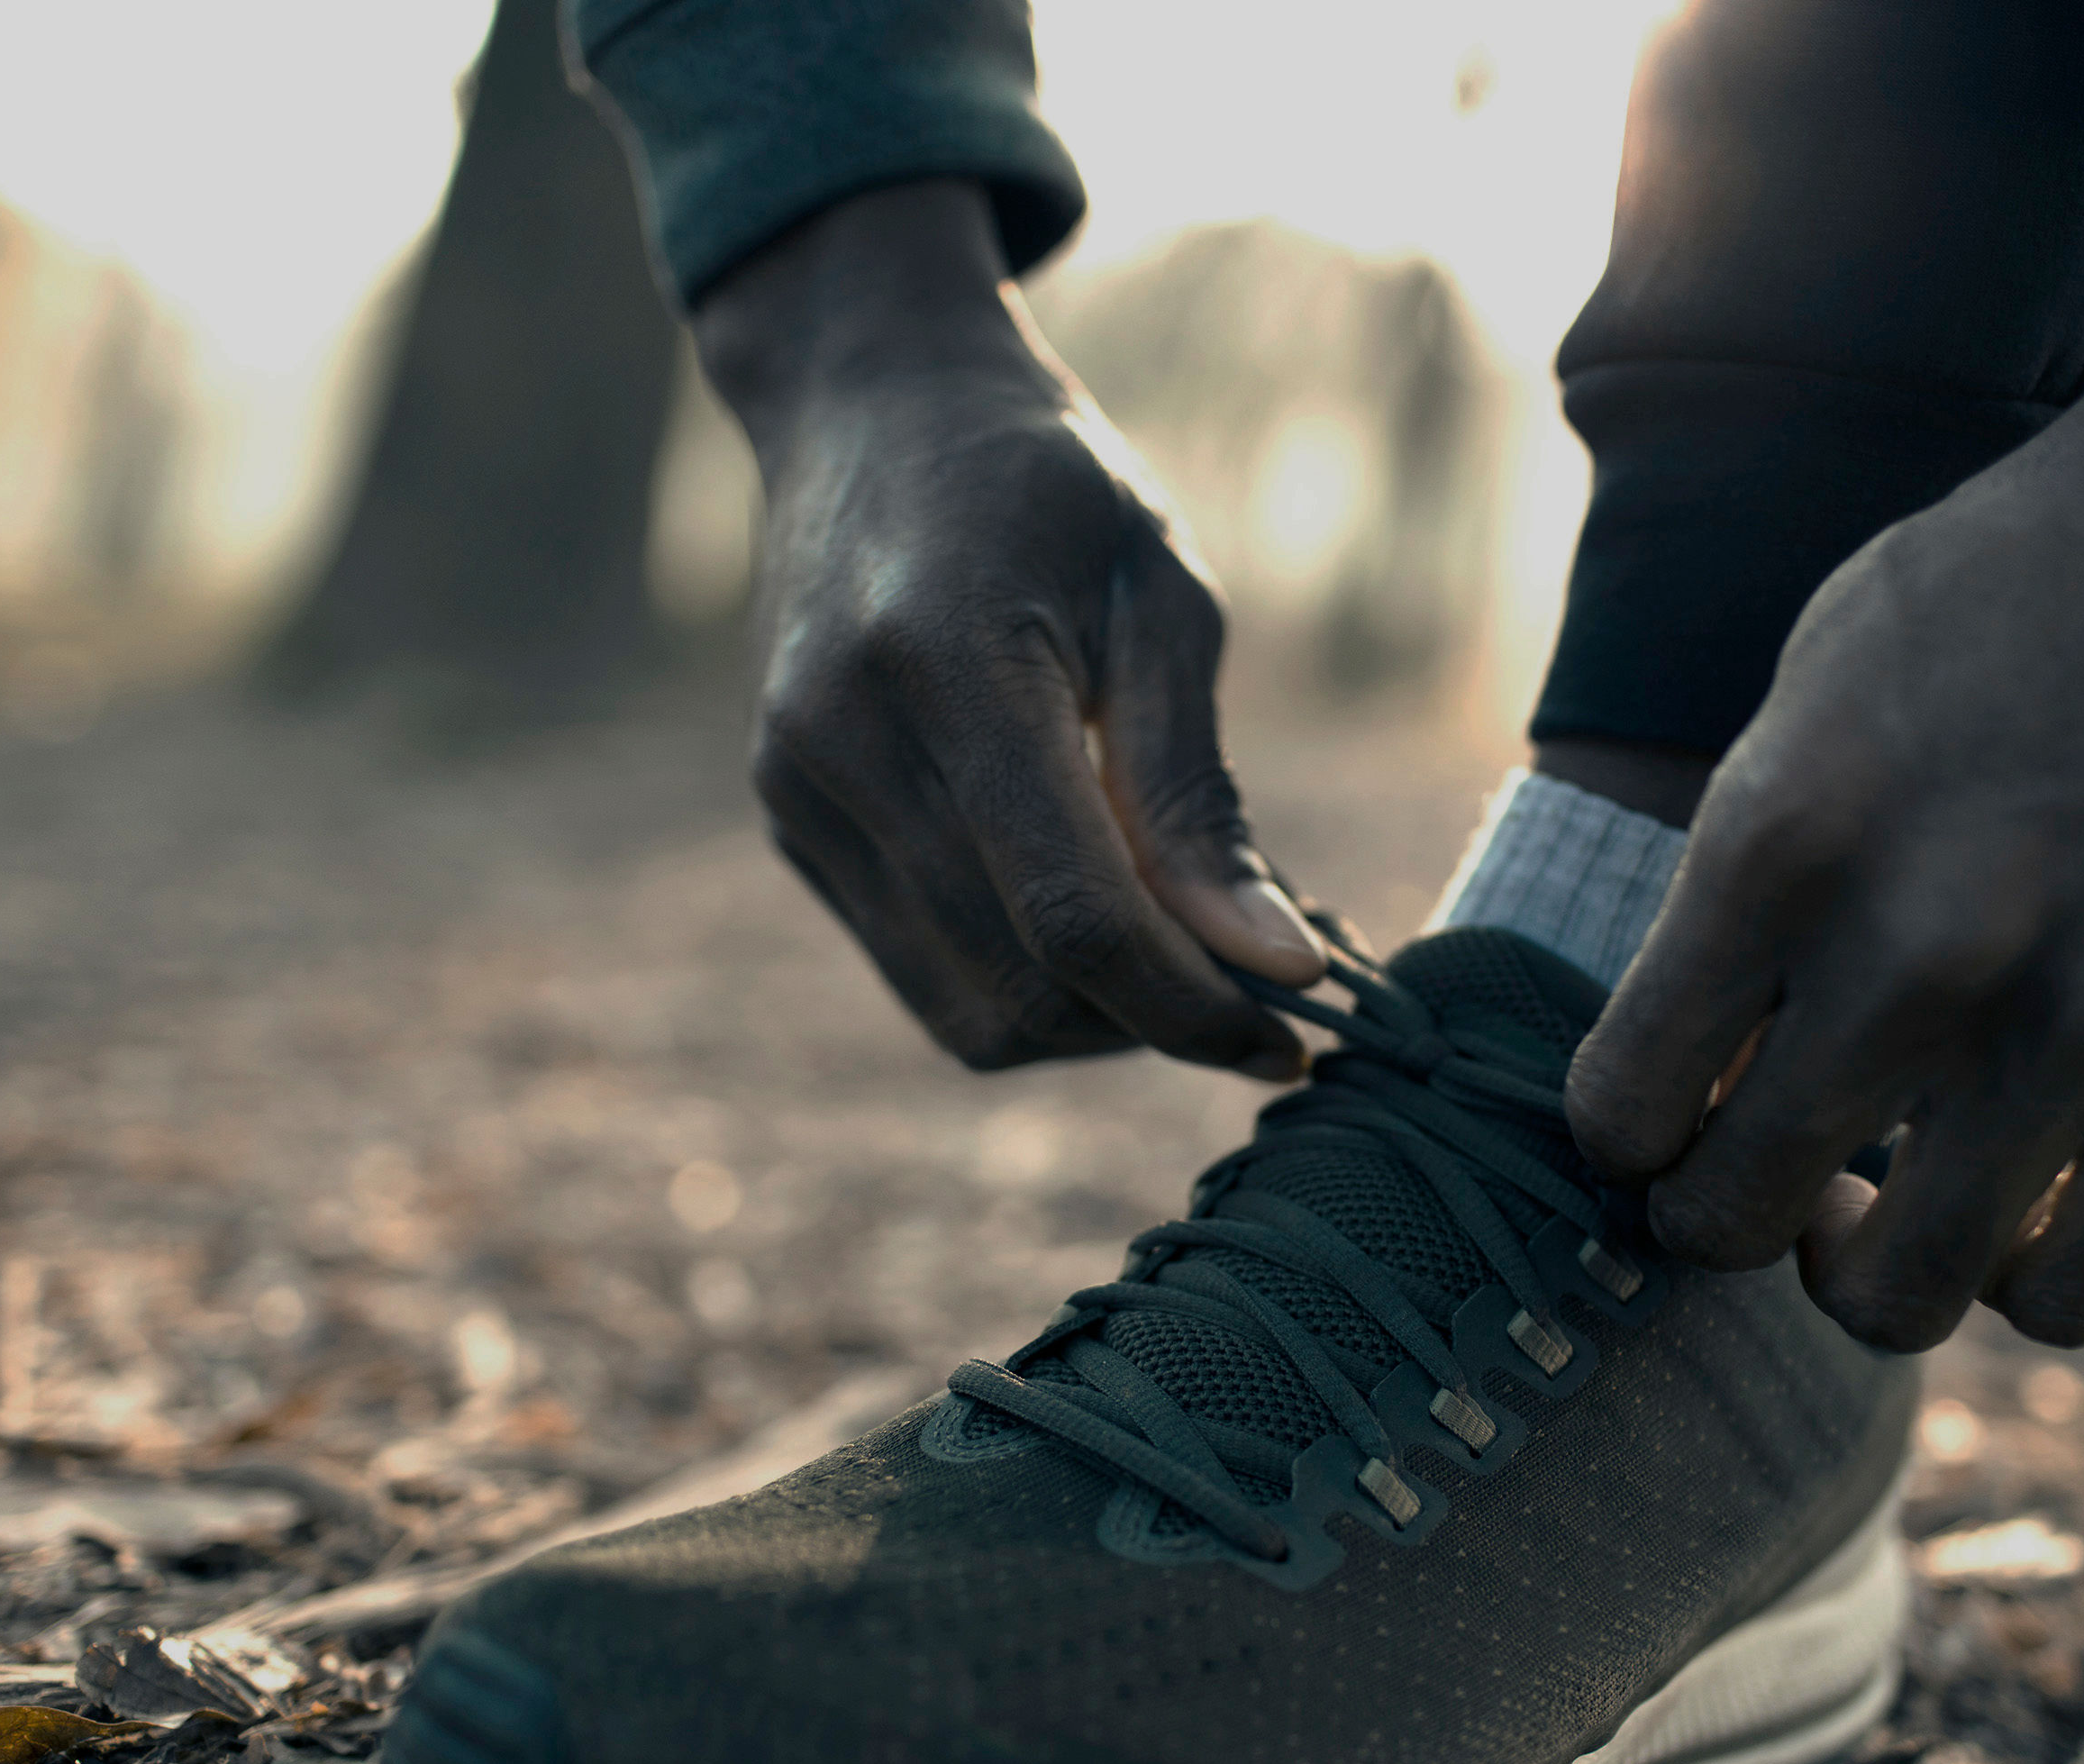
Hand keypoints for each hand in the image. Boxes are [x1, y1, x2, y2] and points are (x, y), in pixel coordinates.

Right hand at [697, 182, 1324, 1076]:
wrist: (867, 407)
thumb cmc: (1045, 487)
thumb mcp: (1159, 597)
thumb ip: (1199, 793)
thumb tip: (1276, 966)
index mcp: (949, 665)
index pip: (1073, 914)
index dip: (1191, 1005)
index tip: (1294, 1036)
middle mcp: (843, 744)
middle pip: (1022, 982)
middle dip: (1156, 1021)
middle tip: (1259, 991)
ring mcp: (797, 795)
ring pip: (968, 1011)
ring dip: (1094, 1021)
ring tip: (1180, 951)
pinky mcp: (790, 826)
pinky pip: (924, 975)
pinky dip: (1026, 982)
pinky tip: (1092, 917)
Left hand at [1565, 375, 2083, 1349]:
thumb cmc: (2043, 574)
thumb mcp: (1828, 670)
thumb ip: (1753, 862)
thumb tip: (1697, 1036)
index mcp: (1784, 836)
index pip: (1621, 1110)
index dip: (1632, 1143)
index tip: (1674, 1119)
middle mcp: (1923, 950)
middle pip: (1733, 1222)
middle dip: (1731, 1219)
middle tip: (1780, 1171)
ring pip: (1903, 1297)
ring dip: (1871, 1273)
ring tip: (1896, 1205)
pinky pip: (2080, 1292)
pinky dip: (2025, 1278)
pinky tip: (2025, 1205)